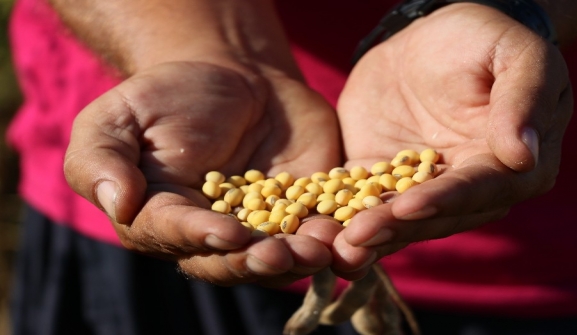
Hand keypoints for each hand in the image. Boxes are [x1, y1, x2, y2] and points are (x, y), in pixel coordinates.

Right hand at [64, 61, 342, 286]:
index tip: (227, 232)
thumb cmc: (168, 96)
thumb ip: (101, 158)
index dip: (202, 237)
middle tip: (281, 254)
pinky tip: (354, 236)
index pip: (179, 236)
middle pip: (235, 261)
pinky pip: (321, 230)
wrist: (233, 77)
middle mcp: (214, 236)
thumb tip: (116, 204)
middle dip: (259, 261)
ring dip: (303, 258)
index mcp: (164, 220)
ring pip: (283, 256)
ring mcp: (263, 228)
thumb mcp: (118, 116)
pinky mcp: (304, 211)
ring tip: (322, 248)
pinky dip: (338, 237)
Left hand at [332, 3, 572, 278]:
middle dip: (398, 227)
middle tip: (359, 235)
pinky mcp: (385, 184)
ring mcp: (426, 191)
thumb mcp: (514, 53)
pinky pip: (369, 207)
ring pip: (402, 221)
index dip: (446, 199)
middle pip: (437, 217)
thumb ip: (524, 98)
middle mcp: (471, 190)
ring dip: (372, 235)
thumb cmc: (480, 40)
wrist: (427, 40)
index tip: (410, 205)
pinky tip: (325, 237)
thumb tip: (523, 156)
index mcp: (512, 165)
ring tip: (340, 246)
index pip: (481, 188)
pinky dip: (348, 223)